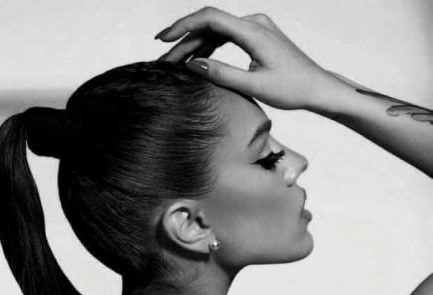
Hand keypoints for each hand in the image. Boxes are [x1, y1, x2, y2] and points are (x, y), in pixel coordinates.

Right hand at [155, 6, 335, 110]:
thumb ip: (222, 74)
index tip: (163, 39)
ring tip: (175, 62)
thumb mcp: (254, 86)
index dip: (183, 26)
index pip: (210, 19)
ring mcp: (256, 28)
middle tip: (164, 61)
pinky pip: (227, 36)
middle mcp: (254, 23)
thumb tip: (192, 65)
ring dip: (195, 45)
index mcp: (253, 31)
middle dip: (184, 41)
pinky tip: (196, 60)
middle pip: (210, 25)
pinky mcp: (257, 36)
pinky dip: (209, 47)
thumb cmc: (292, 88)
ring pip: (216, 31)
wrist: (317, 87)